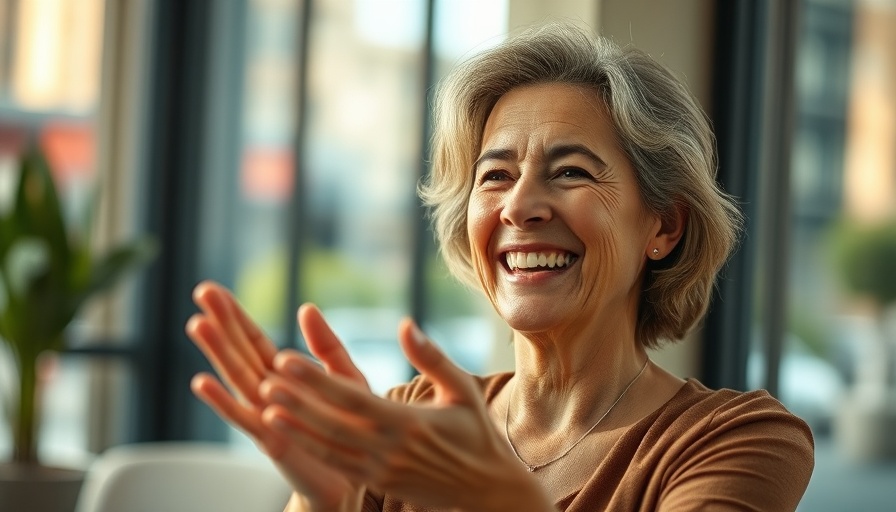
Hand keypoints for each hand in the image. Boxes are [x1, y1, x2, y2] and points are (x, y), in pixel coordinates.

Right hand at [185, 281, 366, 510]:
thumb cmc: (346, 427)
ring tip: (198, 324)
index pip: (254, 340)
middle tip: (201, 291)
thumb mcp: (344, 378)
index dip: (235, 316)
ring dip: (217, 352)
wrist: (353, 476)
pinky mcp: (272, 440)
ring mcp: (266, 416)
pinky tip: (201, 382)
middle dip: (222, 323)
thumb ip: (326, 345)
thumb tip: (306, 307)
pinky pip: (245, 418)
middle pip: (241, 352)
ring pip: (238, 378)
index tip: (211, 290)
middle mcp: (268, 393)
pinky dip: (222, 400)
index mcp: (284, 376)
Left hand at [260, 317, 550, 510]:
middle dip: (294, 400)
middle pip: (331, 423)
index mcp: (408, 423)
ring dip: (294, 425)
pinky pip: (334, 464)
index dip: (315, 380)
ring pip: (326, 446)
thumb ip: (431, 358)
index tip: (287, 359)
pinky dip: (307, 447)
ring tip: (262, 403)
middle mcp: (389, 449)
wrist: (488, 491)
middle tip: (262, 377)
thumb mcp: (462, 390)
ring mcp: (380, 470)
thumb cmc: (478, 434)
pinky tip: (286, 431)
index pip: (351, 398)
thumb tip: (404, 324)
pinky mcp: (377, 482)